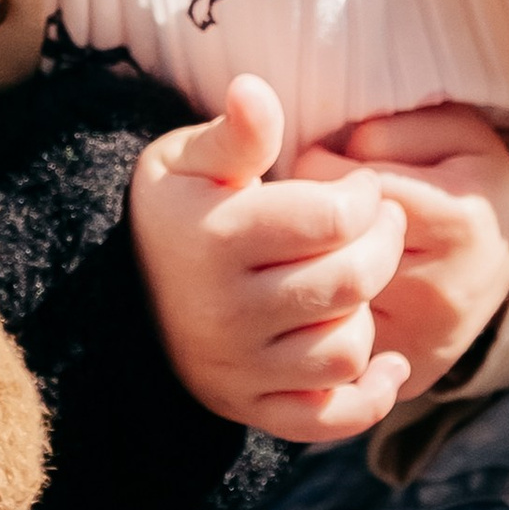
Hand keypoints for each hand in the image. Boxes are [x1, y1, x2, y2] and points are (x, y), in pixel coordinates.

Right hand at [130, 73, 413, 446]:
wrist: (121, 291)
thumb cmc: (177, 213)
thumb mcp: (188, 159)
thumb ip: (236, 132)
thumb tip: (255, 89)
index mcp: (216, 238)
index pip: (334, 216)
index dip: (363, 194)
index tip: (356, 187)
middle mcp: (226, 311)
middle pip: (352, 281)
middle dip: (382, 243)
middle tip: (376, 224)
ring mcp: (239, 368)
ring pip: (347, 349)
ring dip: (366, 311)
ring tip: (353, 281)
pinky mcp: (250, 408)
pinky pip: (329, 420)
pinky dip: (370, 397)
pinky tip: (387, 361)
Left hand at [293, 103, 508, 397]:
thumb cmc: (474, 185)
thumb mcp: (454, 133)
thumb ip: (395, 132)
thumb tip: (338, 154)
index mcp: (453, 224)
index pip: (337, 192)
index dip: (318, 168)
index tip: (329, 165)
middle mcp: (436, 293)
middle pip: (324, 250)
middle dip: (309, 223)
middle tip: (324, 209)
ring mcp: (420, 342)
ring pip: (323, 302)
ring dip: (311, 270)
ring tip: (328, 246)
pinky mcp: (408, 376)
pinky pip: (337, 348)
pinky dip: (325, 319)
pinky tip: (334, 291)